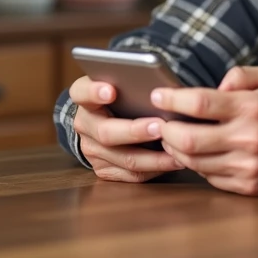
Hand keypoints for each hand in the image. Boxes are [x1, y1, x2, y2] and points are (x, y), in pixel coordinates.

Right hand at [69, 76, 184, 182]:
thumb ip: (132, 82)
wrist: (103, 120)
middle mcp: (84, 125)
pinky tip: (173, 161)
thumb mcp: (120, 83)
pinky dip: (155, 169)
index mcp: (85, 98)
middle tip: (159, 126)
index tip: (111, 91)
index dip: (94, 92)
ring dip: (153, 156)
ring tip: (176, 149)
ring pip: (124, 158)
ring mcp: (92, 150)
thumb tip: (162, 87)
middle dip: (135, 131)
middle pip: (106, 132)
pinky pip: (132, 175)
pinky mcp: (104, 169)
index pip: (82, 92)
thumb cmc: (121, 96)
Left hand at [151, 64, 257, 195]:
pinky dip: (197, 165)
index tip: (158, 94)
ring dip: (176, 150)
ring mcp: (248, 167)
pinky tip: (197, 154)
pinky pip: (210, 178)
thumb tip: (213, 89)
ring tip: (174, 137)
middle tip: (160, 121)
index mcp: (253, 108)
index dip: (171, 99)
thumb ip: (241, 76)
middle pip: (186, 139)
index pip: (198, 103)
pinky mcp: (250, 187)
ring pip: (193, 163)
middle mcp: (248, 139)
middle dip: (165, 130)